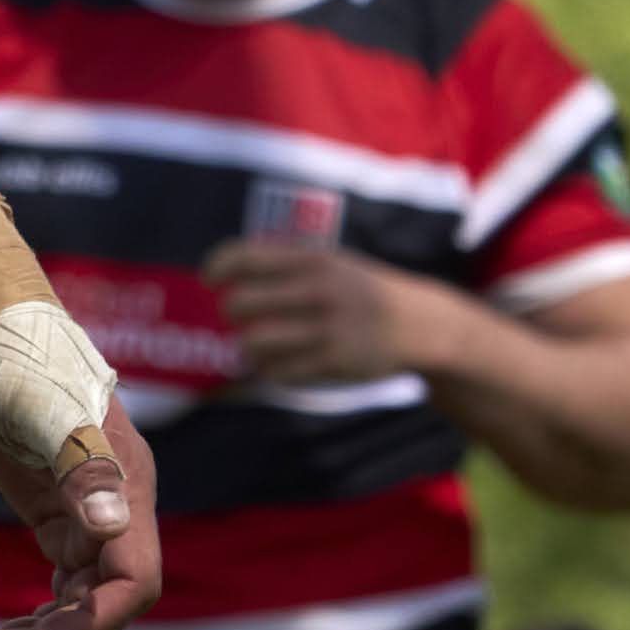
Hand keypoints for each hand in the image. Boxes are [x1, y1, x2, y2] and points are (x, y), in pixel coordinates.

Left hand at [0, 392, 159, 629]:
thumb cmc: (19, 362)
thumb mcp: (44, 410)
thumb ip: (81, 468)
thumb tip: (110, 529)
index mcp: (126, 489)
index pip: (135, 582)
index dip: (97, 622)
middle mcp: (119, 511)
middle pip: (107, 605)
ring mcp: (92, 519)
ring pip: (84, 605)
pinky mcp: (62, 521)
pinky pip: (66, 590)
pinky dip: (42, 621)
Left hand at [205, 239, 420, 388]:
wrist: (420, 323)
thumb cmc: (360, 289)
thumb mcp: (329, 260)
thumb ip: (283, 261)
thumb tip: (224, 268)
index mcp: (312, 259)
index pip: (244, 257)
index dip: (217, 268)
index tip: (208, 280)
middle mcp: (318, 290)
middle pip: (240, 303)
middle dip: (231, 313)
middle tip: (239, 318)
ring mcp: (328, 328)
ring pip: (254, 342)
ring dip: (247, 347)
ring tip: (256, 345)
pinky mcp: (337, 362)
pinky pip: (280, 372)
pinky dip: (271, 371)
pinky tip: (280, 364)